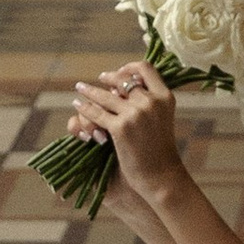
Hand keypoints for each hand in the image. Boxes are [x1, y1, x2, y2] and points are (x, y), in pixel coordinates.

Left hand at [69, 60, 190, 201]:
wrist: (161, 176)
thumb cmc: (160, 150)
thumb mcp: (162, 119)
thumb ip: (148, 102)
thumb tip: (122, 87)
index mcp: (165, 97)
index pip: (146, 69)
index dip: (130, 67)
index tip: (120, 72)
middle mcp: (150, 102)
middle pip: (122, 80)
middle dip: (108, 77)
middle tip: (99, 78)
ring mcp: (135, 114)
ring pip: (105, 95)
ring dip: (89, 90)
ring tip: (80, 88)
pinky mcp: (120, 128)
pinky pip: (97, 113)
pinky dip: (85, 108)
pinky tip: (78, 105)